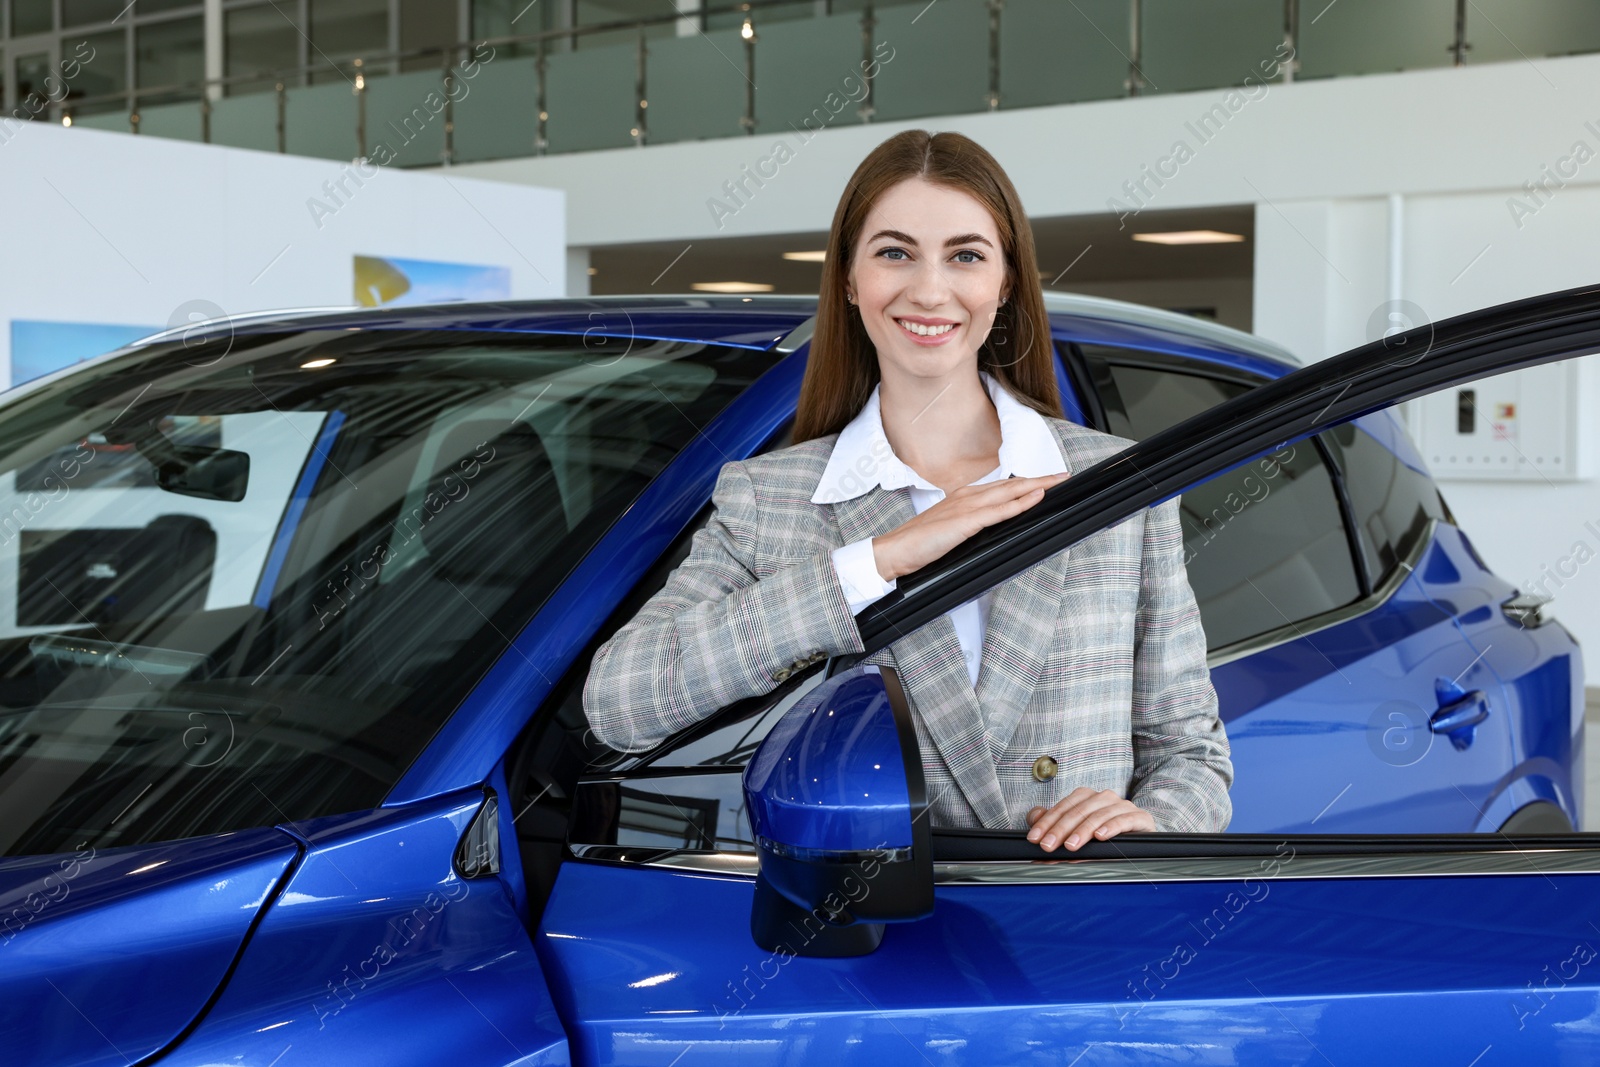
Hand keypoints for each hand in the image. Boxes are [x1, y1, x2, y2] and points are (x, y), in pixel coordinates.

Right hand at [872, 472, 1070, 580]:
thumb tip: (992, 531)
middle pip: (1010, 484)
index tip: (1046, 481)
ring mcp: (966, 507)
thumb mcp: (952, 532)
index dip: (1026, 483)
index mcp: (964, 497)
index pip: (1002, 487)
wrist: (896, 550)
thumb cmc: (920, 545)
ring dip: (1035, 485)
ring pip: (1008, 492)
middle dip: (1039, 478)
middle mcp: (967, 496)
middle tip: (1063, 475)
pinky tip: (1035, 497)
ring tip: (1057, 480)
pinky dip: (1019, 502)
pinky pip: (998, 511)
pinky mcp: (965, 521)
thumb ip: (972, 527)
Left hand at [1025, 788, 1155, 851]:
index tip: (1035, 838)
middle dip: (1061, 829)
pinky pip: (1125, 820)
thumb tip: (1034, 816)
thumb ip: (1054, 821)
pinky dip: (1111, 827)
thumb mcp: (1077, 828)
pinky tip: (1100, 836)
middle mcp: (1104, 798)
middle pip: (1079, 810)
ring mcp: (1123, 806)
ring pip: (1099, 814)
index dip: (1047, 822)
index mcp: (1087, 797)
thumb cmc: (1105, 832)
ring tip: (1071, 845)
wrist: (1140, 836)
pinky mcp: (1140, 818)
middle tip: (1049, 845)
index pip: (1063, 807)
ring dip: (1083, 830)